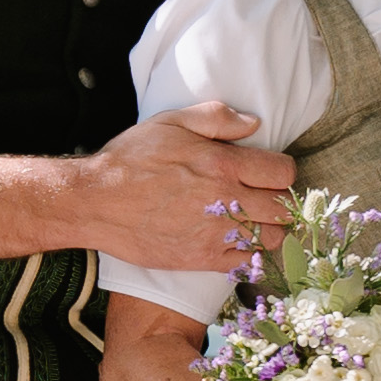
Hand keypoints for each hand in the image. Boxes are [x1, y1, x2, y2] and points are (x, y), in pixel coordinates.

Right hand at [80, 106, 298, 284]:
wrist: (97, 202)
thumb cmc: (130, 159)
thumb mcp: (171, 122)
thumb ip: (217, 118)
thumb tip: (254, 124)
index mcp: (223, 164)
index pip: (282, 172)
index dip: (281, 171)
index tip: (269, 173)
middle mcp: (226, 200)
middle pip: (283, 208)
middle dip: (280, 202)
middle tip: (265, 198)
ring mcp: (216, 234)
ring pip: (270, 238)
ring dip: (269, 229)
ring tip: (254, 221)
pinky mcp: (202, 259)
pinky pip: (246, 262)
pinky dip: (249, 254)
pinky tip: (236, 243)